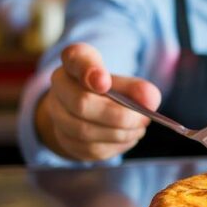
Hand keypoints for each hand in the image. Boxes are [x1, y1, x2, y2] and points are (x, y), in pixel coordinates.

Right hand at [35, 43, 161, 160]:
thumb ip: (138, 88)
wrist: (89, 109)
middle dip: (119, 116)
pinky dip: (115, 145)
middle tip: (144, 119)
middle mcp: (59, 86)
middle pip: (81, 104)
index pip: (75, 58)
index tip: (105, 82)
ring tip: (138, 128)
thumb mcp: (125, 81)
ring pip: (84, 131)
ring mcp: (56, 114)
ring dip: (119, 133)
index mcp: (74, 61)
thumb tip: (149, 101)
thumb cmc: (109, 89)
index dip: (90, 71)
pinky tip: (128, 137)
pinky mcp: (64, 140)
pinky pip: (90, 148)